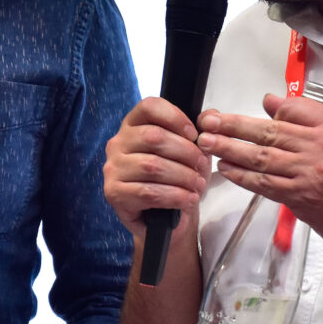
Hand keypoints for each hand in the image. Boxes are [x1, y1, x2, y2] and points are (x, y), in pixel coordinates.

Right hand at [103, 97, 210, 234]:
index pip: (149, 107)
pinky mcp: (114, 193)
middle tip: (202, 165)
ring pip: (152, 166)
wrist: (164, 217)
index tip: (195, 135)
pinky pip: (148, 192)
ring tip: (198, 184)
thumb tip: (209, 116)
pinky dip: (174, 196)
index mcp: (133, 125)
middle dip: (185, 152)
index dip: (175, 117)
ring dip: (182, 176)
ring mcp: (113, 168)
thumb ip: (199, 130)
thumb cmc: (175, 178)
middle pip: (154, 137)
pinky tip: (188, 199)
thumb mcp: (190, 151)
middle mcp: (118, 143)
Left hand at [197, 93, 322, 249]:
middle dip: (232, 125)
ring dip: (229, 149)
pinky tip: (226, 169)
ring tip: (206, 142)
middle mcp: (321, 145)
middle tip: (207, 120)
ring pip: (261, 156)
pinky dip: (242, 175)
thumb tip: (271, 104)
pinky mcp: (300, 196)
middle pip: (268, 130)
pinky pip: (264, 183)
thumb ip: (311, 118)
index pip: (291, 108)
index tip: (241, 110)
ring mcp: (309, 172)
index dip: (264, 110)